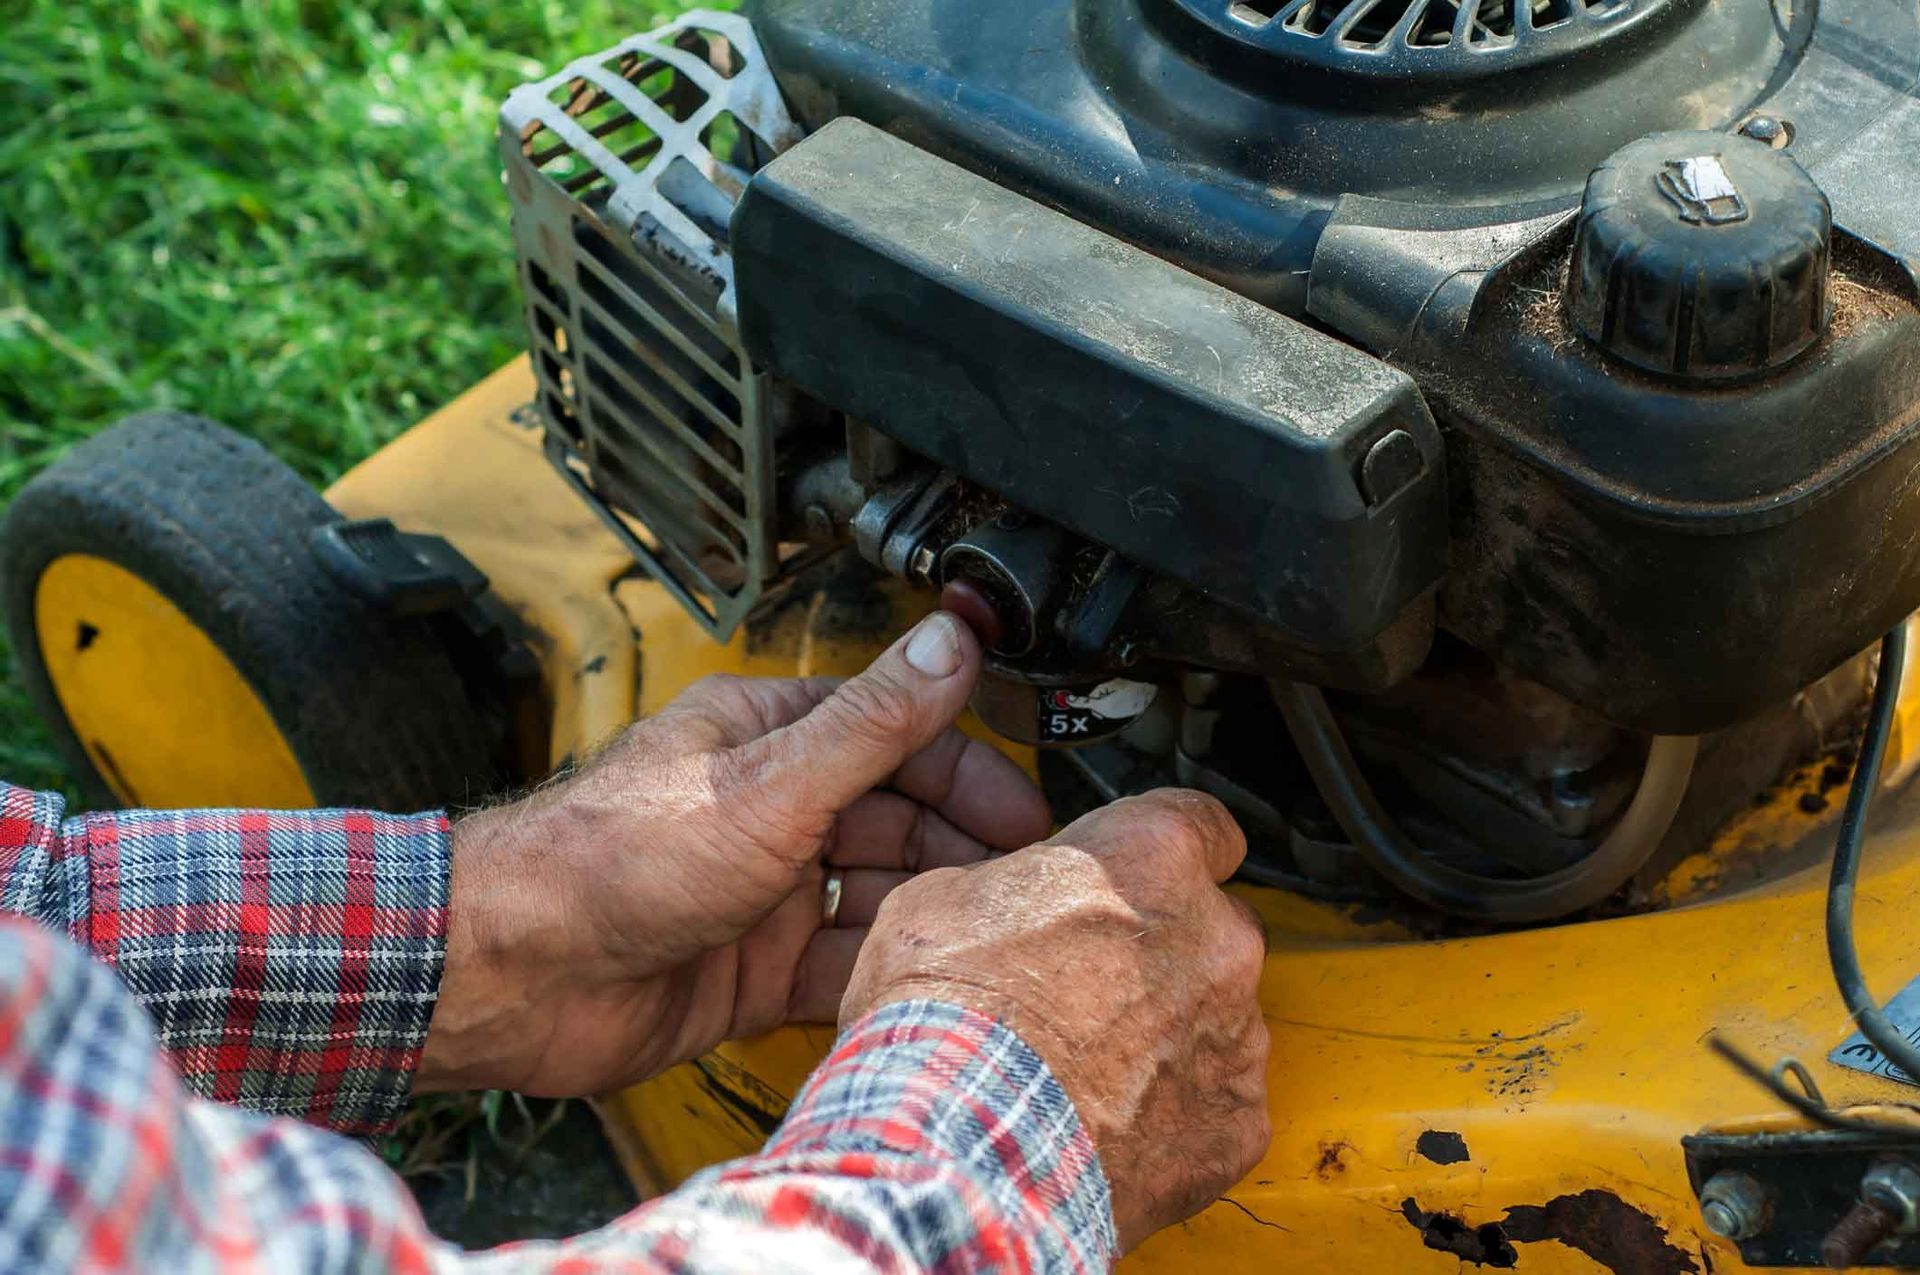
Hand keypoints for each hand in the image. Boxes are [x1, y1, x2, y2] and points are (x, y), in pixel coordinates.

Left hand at [417, 611, 1050, 1095]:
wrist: (514, 975)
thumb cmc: (610, 859)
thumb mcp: (770, 784)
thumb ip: (873, 722)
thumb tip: (951, 640)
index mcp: (769, 737)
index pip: (897, 738)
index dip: (969, 774)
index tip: (1027, 814)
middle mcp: (771, 808)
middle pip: (898, 820)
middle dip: (960, 850)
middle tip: (1020, 887)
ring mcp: (763, 891)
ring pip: (875, 895)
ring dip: (927, 913)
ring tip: (982, 939)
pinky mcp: (752, 969)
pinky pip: (840, 967)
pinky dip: (880, 975)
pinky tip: (920, 985)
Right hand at [840, 789, 1270, 1251]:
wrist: (958, 1144)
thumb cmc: (947, 1021)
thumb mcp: (945, 899)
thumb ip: (1019, 883)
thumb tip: (1019, 899)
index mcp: (1153, 858)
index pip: (1204, 824)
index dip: (1169, 852)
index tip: (1147, 876)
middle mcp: (1218, 938)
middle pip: (1213, 928)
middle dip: (1163, 952)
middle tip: (1088, 986)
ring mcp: (1237, 1035)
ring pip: (1218, 1020)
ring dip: (1168, 1035)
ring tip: (1085, 1069)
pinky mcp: (1239, 1122)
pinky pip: (1218, 1107)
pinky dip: (1177, 1115)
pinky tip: (1108, 1125)